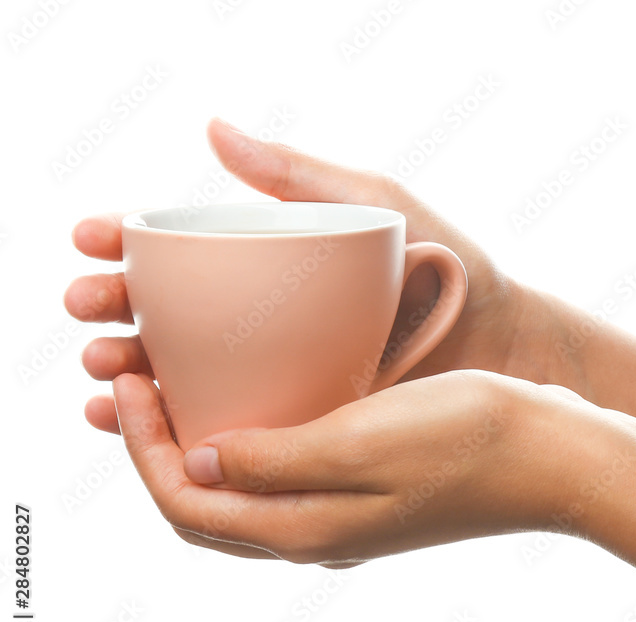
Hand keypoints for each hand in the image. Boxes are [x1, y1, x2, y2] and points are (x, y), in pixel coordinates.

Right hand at [65, 118, 576, 434]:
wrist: (500, 336)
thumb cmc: (446, 264)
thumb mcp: (375, 206)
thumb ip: (300, 173)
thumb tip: (212, 130)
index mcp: (267, 268)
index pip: (177, 256)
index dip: (124, 247)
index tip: (93, 239)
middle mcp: (259, 323)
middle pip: (163, 317)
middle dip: (112, 311)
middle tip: (90, 307)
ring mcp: (274, 376)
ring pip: (179, 378)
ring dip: (126, 374)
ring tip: (103, 373)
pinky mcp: (295, 425)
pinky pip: (223, 430)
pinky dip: (174, 432)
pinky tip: (138, 430)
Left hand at [111, 368, 631, 565]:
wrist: (558, 458)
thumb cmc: (470, 440)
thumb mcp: (361, 440)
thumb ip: (271, 460)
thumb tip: (196, 463)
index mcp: (305, 529)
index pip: (187, 503)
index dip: (142, 448)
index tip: (133, 380)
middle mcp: (318, 532)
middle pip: (206, 506)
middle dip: (159, 450)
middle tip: (144, 380)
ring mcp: (348, 515)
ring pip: (243, 493)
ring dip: (202, 446)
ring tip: (186, 386)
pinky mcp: (372, 490)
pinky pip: (287, 475)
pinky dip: (253, 442)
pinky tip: (261, 396)